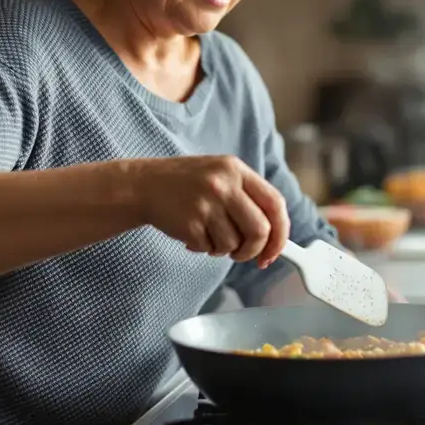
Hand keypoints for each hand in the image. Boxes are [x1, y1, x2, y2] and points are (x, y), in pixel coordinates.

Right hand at [134, 155, 289, 267]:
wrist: (143, 185)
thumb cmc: (187, 184)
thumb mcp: (221, 175)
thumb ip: (248, 197)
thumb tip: (274, 236)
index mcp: (236, 169)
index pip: (275, 203)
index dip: (281, 233)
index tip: (275, 251)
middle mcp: (224, 184)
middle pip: (260, 230)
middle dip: (255, 250)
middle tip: (243, 254)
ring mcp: (206, 203)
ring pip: (234, 244)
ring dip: (224, 249)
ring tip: (209, 236)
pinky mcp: (190, 223)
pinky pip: (209, 249)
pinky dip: (204, 249)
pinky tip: (193, 235)